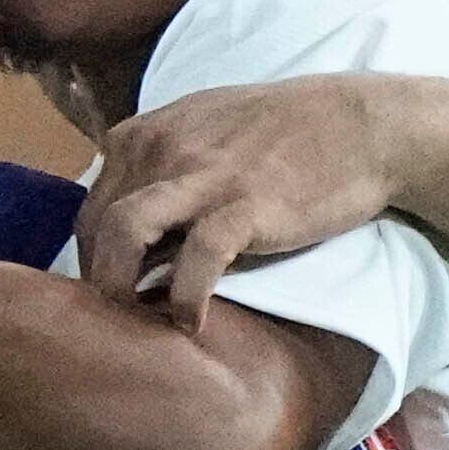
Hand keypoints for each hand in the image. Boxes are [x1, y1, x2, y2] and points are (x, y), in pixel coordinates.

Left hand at [77, 77, 402, 328]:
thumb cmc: (285, 134)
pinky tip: (192, 323)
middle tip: (123, 320)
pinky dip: (184, 301)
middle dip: (100, 281)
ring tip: (140, 322)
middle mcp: (160, 148)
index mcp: (144, 133)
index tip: (114, 292)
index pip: (88, 207)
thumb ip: (160, 168)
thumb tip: (130, 229)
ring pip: (121, 236)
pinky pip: (192, 262)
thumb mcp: (203, 132)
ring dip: (119, 288)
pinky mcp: (242, 207)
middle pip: (94, 227)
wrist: (360, 126)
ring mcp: (199, 177)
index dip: (92, 258)